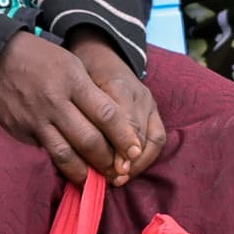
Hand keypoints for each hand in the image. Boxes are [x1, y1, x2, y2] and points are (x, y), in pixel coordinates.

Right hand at [0, 30, 153, 182]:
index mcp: (73, 80)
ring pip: (66, 155)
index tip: (135, 151)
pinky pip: (44, 154)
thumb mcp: (71, 64)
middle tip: (118, 171)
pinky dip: (59, 165)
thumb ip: (92, 92)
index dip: (124, 137)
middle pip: (89, 140)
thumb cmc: (40, 59)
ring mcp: (35, 119)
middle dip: (108, 161)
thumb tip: (116, 126)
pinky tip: (70, 171)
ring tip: (95, 180)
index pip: (107, 114)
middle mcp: (55, 101)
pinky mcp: (19, 131)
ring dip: (84, 173)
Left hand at [65, 29, 166, 176]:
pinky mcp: (155, 109)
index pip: (123, 121)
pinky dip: (148, 156)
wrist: (101, 53)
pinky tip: (132, 169)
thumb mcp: (76, 85)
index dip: (119, 148)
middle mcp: (138, 93)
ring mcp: (149, 102)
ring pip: (153, 138)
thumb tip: (75, 142)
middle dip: (127, 161)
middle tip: (112, 180)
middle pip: (138, 134)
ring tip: (122, 178)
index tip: (109, 169)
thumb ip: (80, 110)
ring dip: (139, 162)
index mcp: (117, 83)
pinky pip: (158, 136)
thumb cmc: (83, 73)